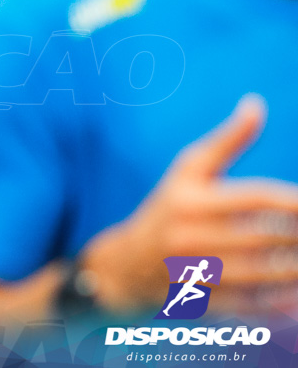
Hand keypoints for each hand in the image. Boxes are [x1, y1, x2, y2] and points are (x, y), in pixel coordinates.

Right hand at [80, 95, 297, 313]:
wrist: (128, 265)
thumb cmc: (169, 207)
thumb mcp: (188, 169)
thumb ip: (226, 140)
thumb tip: (256, 104)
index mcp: (189, 200)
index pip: (254, 199)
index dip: (292, 202)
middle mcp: (190, 236)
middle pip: (265, 237)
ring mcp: (196, 272)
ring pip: (265, 274)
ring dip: (296, 268)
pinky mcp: (204, 302)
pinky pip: (254, 304)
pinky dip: (282, 302)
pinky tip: (297, 294)